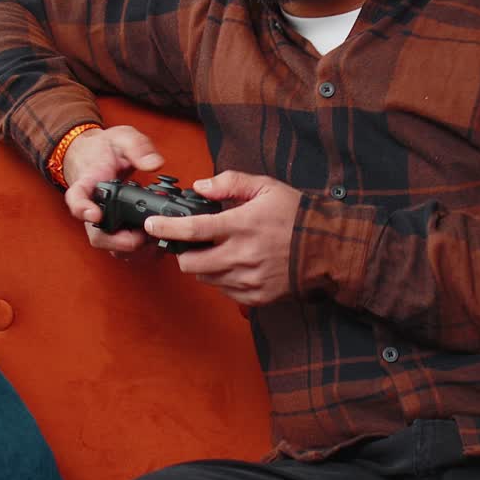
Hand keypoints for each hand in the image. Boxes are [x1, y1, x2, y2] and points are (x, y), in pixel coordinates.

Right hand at [63, 125, 163, 254]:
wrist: (99, 157)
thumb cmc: (107, 149)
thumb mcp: (122, 137)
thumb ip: (138, 148)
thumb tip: (154, 164)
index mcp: (88, 184)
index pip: (77, 199)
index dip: (83, 209)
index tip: (95, 214)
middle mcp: (92, 209)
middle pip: (96, 236)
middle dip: (119, 242)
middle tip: (142, 236)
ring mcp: (103, 223)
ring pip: (111, 247)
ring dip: (133, 250)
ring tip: (156, 241)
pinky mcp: (117, 231)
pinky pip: (124, 249)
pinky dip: (141, 252)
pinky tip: (159, 244)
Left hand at [145, 170, 301, 304]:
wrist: (328, 249)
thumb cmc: (296, 215)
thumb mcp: (266, 187)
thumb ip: (230, 183)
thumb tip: (200, 186)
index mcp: (242, 226)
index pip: (193, 230)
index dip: (167, 228)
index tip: (152, 224)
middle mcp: (243, 256)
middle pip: (191, 264)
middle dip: (182, 253)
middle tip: (188, 243)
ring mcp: (249, 280)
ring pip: (205, 279)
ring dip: (202, 266)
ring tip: (217, 251)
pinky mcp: (256, 297)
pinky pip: (224, 292)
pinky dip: (221, 279)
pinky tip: (234, 265)